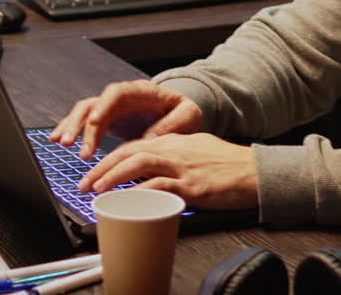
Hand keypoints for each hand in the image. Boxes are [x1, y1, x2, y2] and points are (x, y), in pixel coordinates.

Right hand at [50, 80, 201, 157]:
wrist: (177, 112)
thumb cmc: (182, 112)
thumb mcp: (188, 114)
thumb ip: (173, 124)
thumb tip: (148, 139)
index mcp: (140, 91)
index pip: (117, 93)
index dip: (104, 105)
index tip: (95, 121)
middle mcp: (121, 97)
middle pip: (94, 103)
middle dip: (81, 122)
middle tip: (72, 143)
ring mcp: (110, 108)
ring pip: (83, 112)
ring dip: (71, 127)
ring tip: (62, 143)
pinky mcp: (105, 120)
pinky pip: (82, 122)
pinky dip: (70, 129)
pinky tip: (57, 139)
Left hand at [78, 132, 258, 210]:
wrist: (256, 172)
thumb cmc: (230, 165)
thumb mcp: (199, 150)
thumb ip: (176, 155)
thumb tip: (155, 170)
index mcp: (175, 141)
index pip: (134, 146)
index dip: (110, 159)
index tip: (94, 172)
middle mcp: (175, 149)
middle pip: (129, 152)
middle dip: (102, 167)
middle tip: (84, 183)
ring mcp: (182, 166)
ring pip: (138, 164)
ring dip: (113, 176)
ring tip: (98, 189)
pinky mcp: (191, 185)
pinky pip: (159, 186)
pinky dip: (140, 192)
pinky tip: (128, 199)